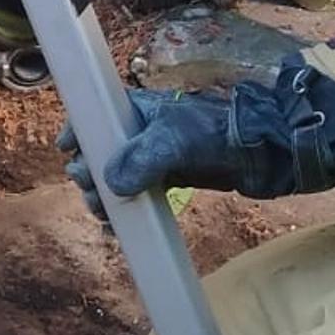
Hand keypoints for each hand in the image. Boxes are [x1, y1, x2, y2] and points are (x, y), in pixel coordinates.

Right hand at [55, 61, 334, 218]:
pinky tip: (118, 227)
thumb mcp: (176, 140)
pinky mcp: (168, 177)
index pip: (93, 114)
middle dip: (88, 174)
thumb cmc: (219, 133)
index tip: (68, 152)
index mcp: (135, 107)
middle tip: (94, 196)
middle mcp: (139, 129)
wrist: (266, 153)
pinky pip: (134, 193)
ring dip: (102, 196)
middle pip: (98, 151)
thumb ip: (141, 160)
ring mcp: (153, 155)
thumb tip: (108, 184)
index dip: (77, 132)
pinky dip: (123, 209)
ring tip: (105, 215)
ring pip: (113, 176)